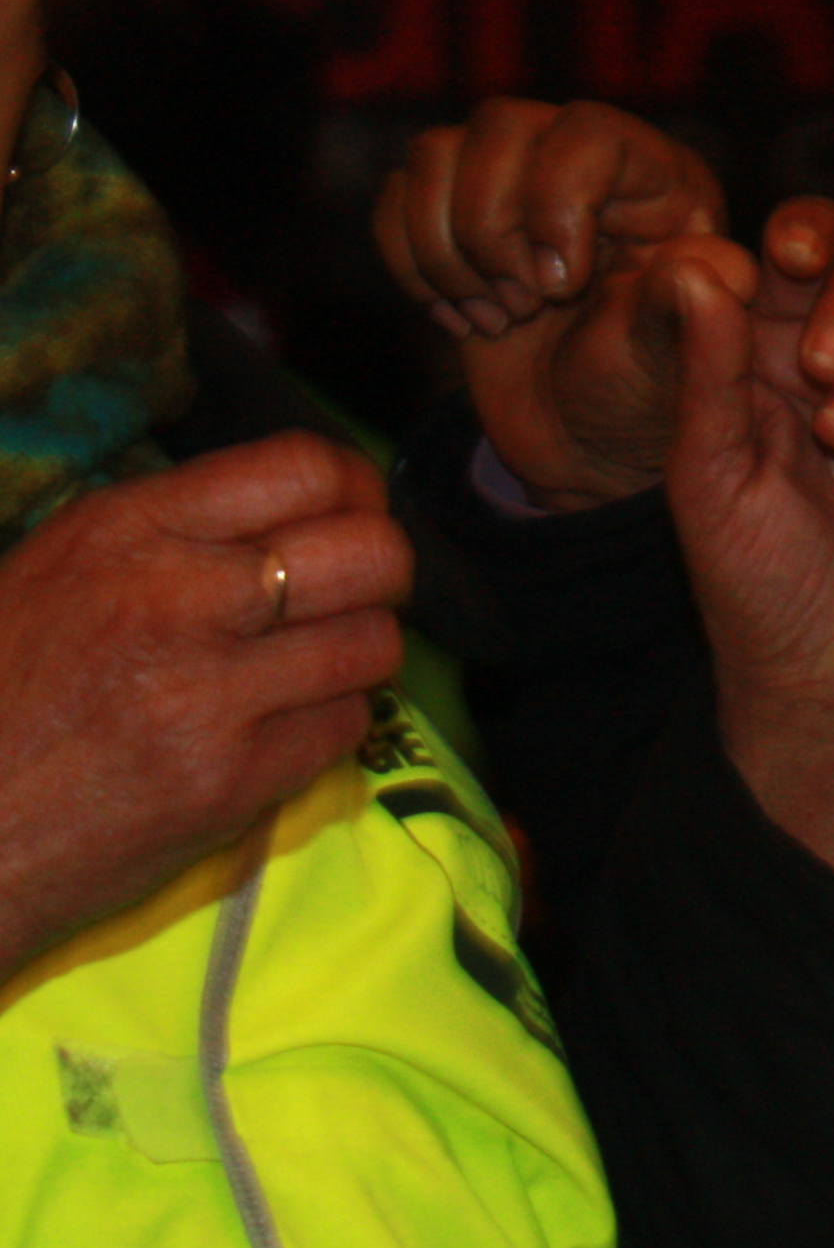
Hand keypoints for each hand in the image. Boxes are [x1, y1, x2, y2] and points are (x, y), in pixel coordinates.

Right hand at [0, 436, 409, 978]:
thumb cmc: (6, 687)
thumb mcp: (63, 569)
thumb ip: (175, 532)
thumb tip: (302, 508)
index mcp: (125, 527)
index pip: (305, 469)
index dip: (355, 491)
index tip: (352, 515)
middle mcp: (175, 596)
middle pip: (371, 553)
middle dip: (382, 573)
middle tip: (351, 596)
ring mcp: (210, 691)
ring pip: (376, 643)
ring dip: (359, 653)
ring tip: (309, 665)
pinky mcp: (237, 778)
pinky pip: (349, 726)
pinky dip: (331, 722)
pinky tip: (279, 724)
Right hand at [374, 100, 726, 510]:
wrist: (581, 442)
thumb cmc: (638, 400)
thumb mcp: (670, 366)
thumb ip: (690, 312)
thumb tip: (720, 266)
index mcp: (659, 183)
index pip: (589, 130)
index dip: (557, 202)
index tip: (561, 285)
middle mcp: (584, 160)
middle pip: (499, 128)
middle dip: (496, 234)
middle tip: (527, 307)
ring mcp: (511, 178)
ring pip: (434, 153)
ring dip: (451, 253)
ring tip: (503, 316)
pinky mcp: (449, 208)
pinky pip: (394, 195)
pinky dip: (413, 266)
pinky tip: (467, 317)